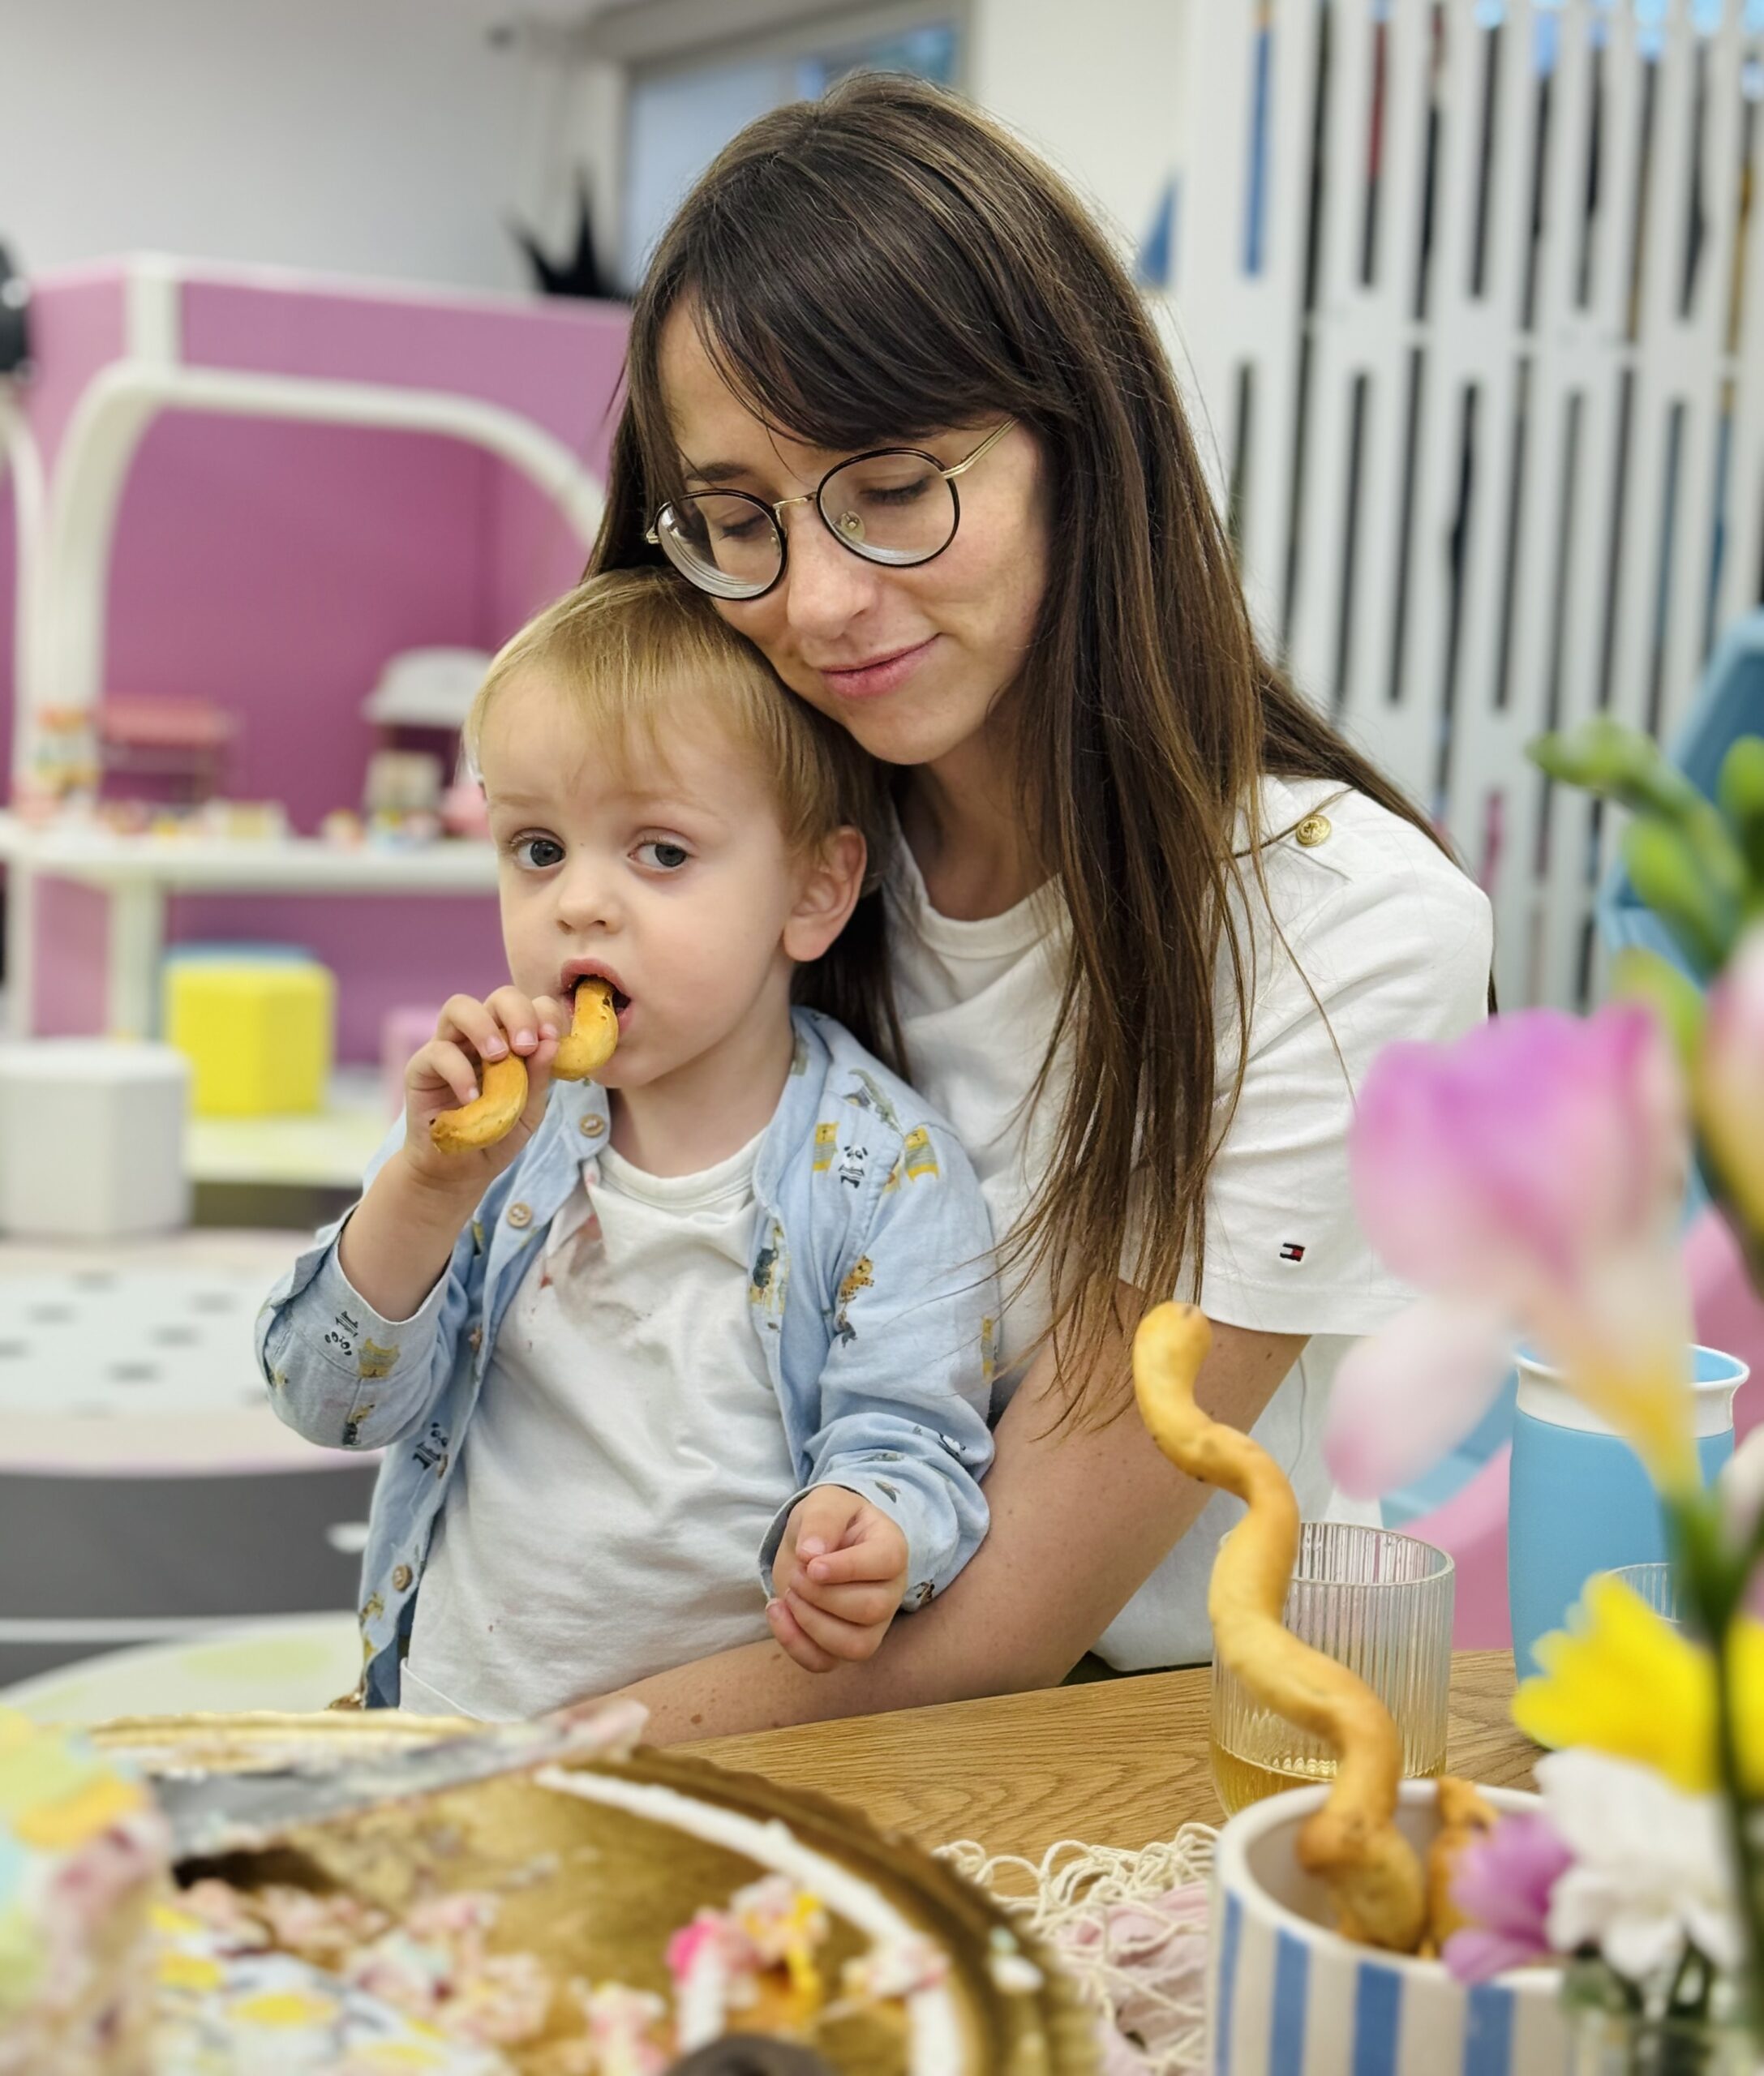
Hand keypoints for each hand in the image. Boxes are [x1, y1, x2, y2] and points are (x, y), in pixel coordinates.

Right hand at [400, 987, 568, 1196]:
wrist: (459, 1172)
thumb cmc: (496, 1135)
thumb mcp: (529, 1110)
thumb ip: (540, 1078)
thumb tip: (551, 1044)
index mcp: (511, 1040)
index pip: (531, 1006)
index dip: (545, 1014)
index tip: (555, 1038)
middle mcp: (480, 1037)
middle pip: (499, 997)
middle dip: (519, 1013)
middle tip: (527, 1046)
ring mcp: (449, 1048)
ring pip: (459, 1007)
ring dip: (484, 1026)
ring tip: (499, 1057)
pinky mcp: (421, 1068)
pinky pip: (438, 1052)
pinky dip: (459, 1072)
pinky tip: (473, 1100)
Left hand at [766, 1485, 908, 1672]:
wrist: (815, 1545)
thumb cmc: (828, 1522)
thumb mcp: (824, 1502)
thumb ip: (822, 1519)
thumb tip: (810, 1554)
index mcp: (891, 1549)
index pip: (886, 1564)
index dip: (847, 1568)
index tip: (810, 1564)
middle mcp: (890, 1591)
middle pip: (871, 1609)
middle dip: (822, 1595)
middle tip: (796, 1574)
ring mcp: (872, 1625)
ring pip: (855, 1646)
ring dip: (810, 1623)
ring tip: (788, 1594)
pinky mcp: (844, 1645)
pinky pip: (825, 1662)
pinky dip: (794, 1644)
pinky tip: (777, 1611)